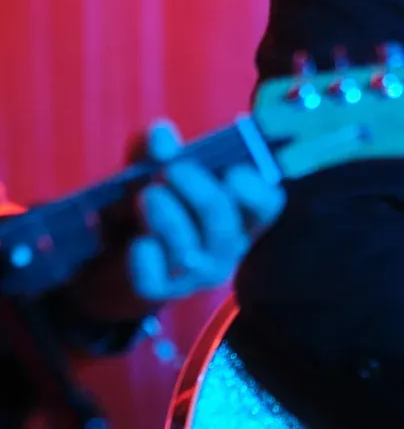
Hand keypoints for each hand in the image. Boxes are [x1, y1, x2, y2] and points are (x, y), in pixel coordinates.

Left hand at [68, 120, 284, 321]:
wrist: (111, 252)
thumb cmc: (147, 201)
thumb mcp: (149, 166)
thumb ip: (155, 147)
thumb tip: (163, 136)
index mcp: (237, 212)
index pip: (266, 206)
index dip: (256, 191)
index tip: (232, 172)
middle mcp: (226, 246)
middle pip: (225, 229)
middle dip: (200, 195)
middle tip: (170, 171)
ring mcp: (196, 274)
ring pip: (189, 254)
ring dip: (167, 218)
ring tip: (148, 196)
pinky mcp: (162, 292)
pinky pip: (155, 280)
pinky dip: (143, 258)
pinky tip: (138, 243)